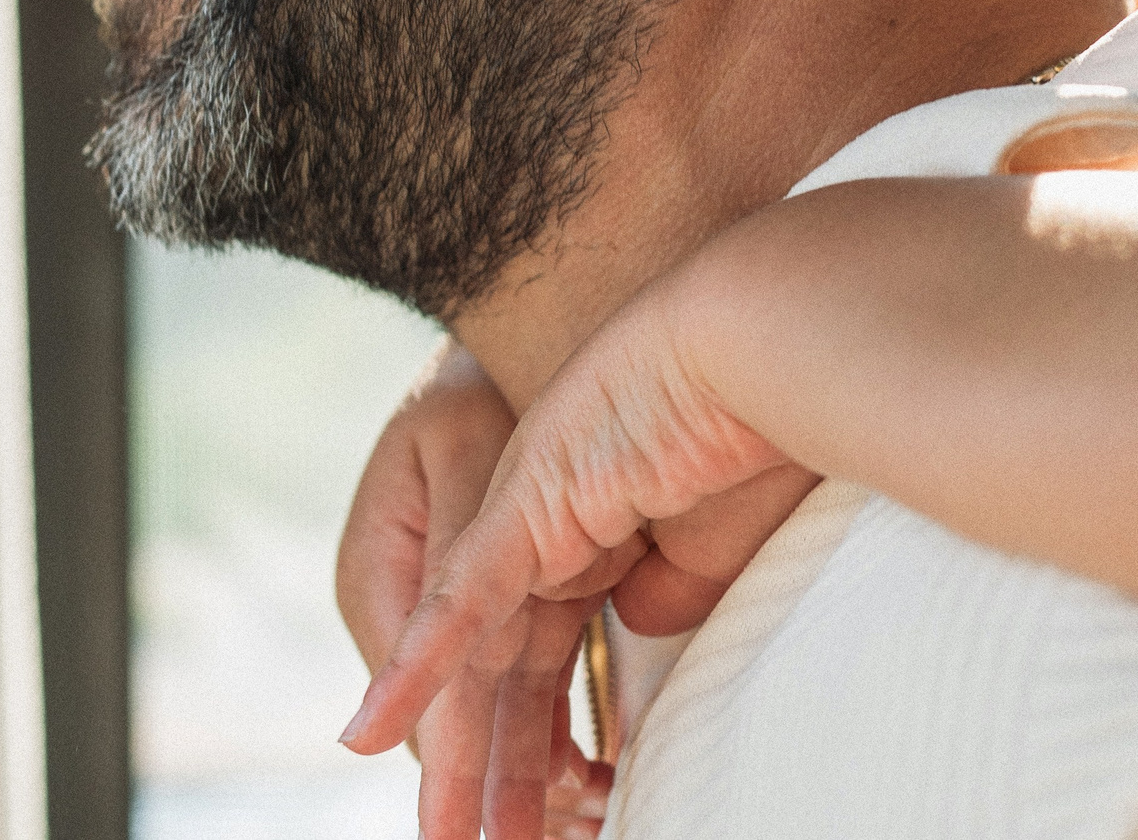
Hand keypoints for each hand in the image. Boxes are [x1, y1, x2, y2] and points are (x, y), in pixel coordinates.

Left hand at [338, 260, 819, 826]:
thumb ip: (671, 596)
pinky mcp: (521, 508)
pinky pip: (458, 608)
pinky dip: (416, 676)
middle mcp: (551, 528)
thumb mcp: (718, 548)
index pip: (555, 663)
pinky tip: (371, 740)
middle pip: (510, 677)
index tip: (564, 816)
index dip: (551, 746)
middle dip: (501, 776)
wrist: (764, 344)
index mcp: (603, 536)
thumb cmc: (765, 429)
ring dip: (463, 762)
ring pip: (483, 663)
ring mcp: (528, 514)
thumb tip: (635, 628)